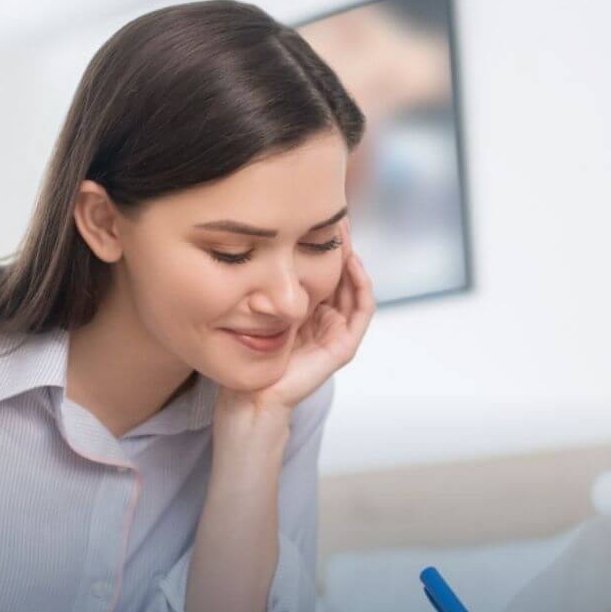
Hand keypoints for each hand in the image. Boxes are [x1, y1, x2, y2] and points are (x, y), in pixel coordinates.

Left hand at [239, 222, 374, 414]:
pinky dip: (362, 284)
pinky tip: (352, 262)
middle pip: (343, 275)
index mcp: (309, 311)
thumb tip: (268, 243)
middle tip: (340, 216)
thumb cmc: (248, 354)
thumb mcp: (260, 306)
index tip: (319, 216)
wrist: (249, 395)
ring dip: (354, 259)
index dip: (326, 246)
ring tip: (346, 233)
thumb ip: (270, 284)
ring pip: (356, 287)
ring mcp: (337, 333)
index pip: (325, 272)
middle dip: (342, 246)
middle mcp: (326, 320)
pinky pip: (362, 309)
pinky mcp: (343, 346)